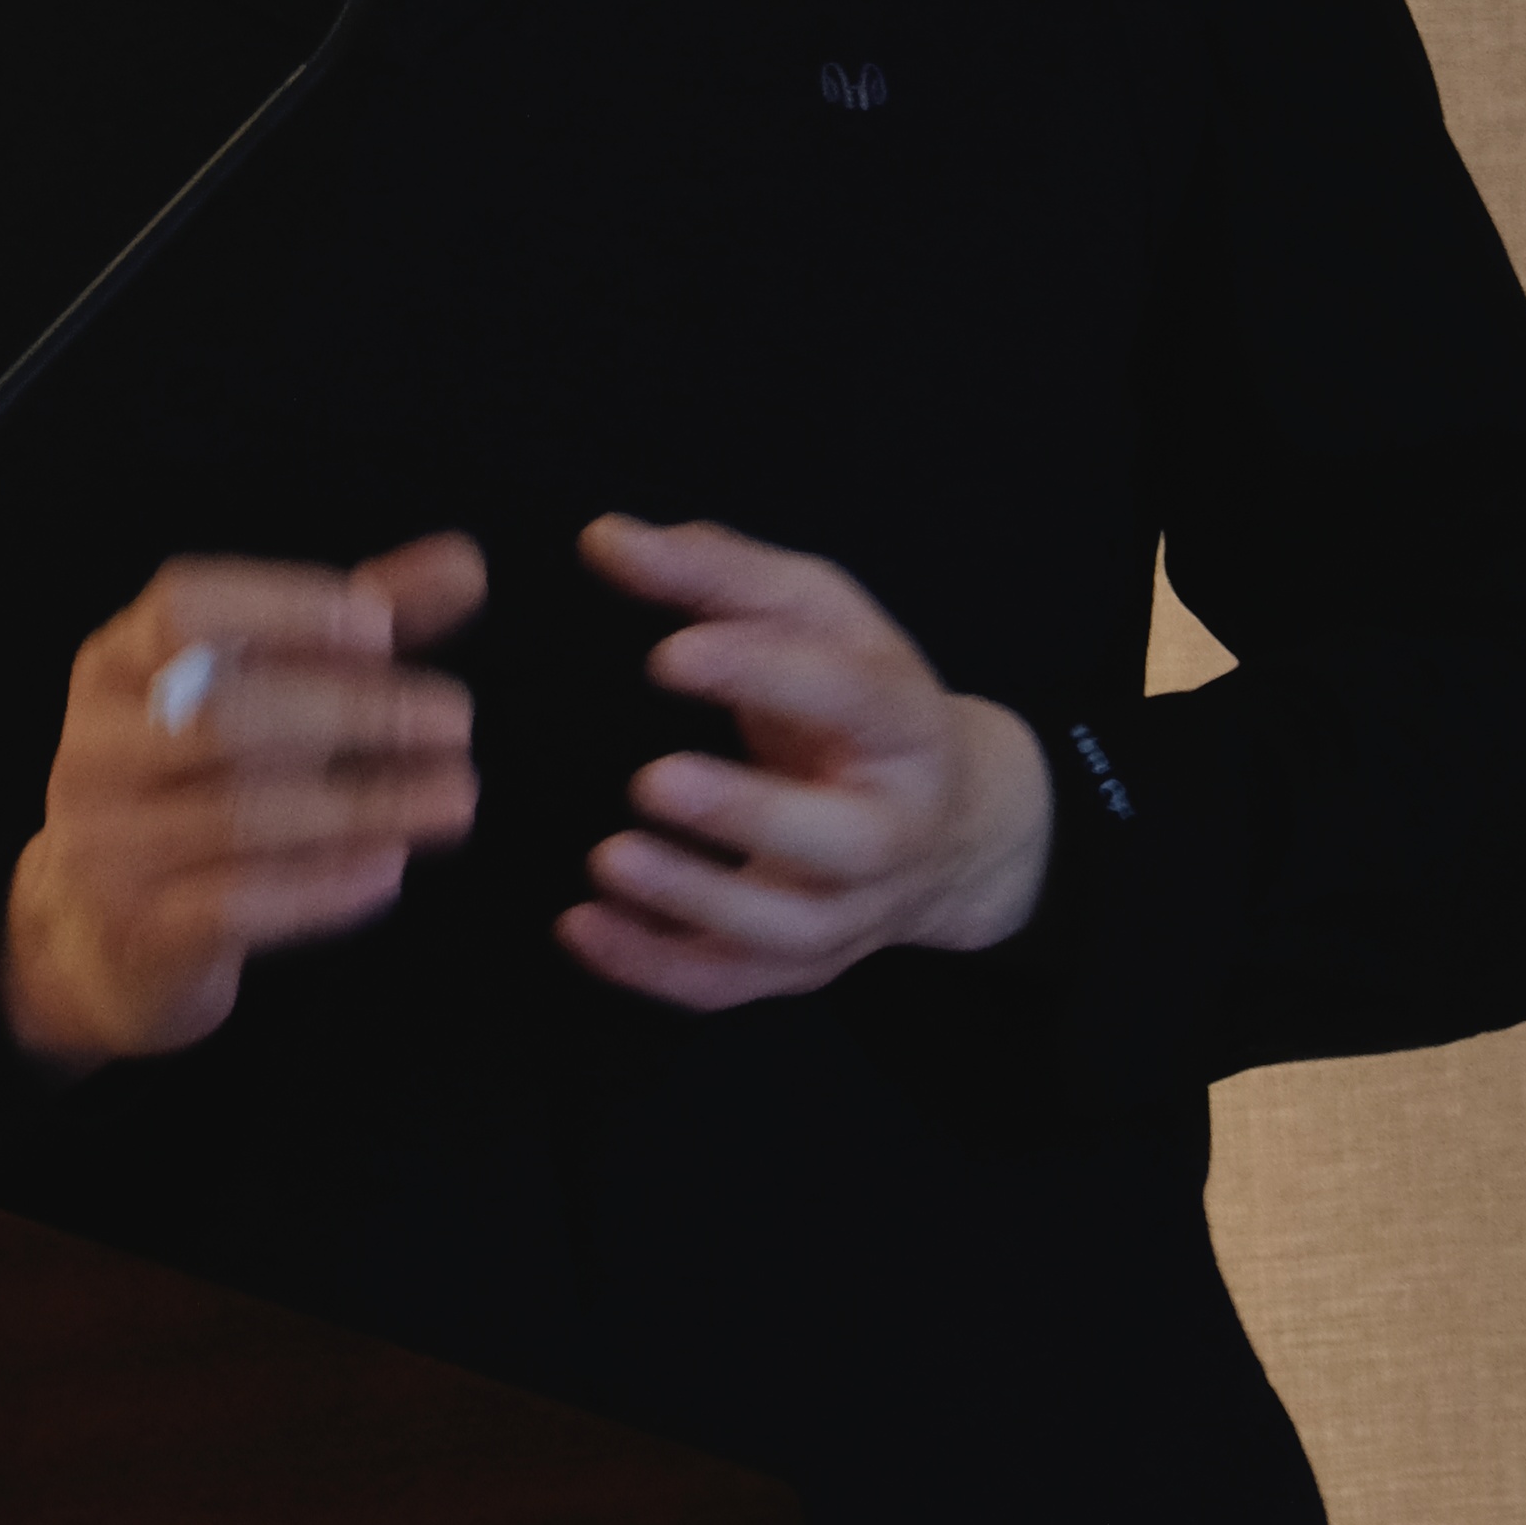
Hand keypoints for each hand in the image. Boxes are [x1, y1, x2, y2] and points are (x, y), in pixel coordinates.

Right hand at [5, 540, 487, 1064]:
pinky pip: (238, 903)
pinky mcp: (140, 928)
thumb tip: (465, 563)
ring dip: (364, 804)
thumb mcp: (264, 688)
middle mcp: (95, 746)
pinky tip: (390, 866)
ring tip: (458, 797)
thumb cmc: (203, 779)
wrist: (109, 930)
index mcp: (116, 663)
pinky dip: (323, 885)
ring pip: (240, 815)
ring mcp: (107, 842)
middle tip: (456, 721)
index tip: (379, 628)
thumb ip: (356, 623)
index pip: (180, 608)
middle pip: (221, 716)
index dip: (279, 608)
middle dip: (349, 713)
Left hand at [561, 514, 1049, 1010]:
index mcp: (902, 722)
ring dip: (692, 902)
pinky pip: (729, 984)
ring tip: (604, 860)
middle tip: (651, 780)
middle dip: (747, 816)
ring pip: (785, 929)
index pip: (847, 694)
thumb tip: (604, 540)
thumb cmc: (853, 694)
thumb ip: (714, 572)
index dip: (762, 673)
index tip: (666, 654)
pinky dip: (653, 968)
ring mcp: (850, 908)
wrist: (947, 820)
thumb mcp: (811, 613)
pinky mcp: (799, 965)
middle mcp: (890, 827)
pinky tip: (578, 928)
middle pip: (839, 841)